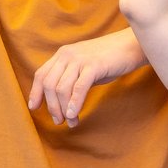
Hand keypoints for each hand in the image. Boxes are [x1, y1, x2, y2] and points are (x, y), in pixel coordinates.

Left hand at [27, 30, 146, 127]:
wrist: (133, 45)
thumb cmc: (111, 59)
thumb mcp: (85, 66)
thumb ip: (72, 79)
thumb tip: (62, 102)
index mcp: (63, 54)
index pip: (42, 75)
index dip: (35, 93)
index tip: (34, 108)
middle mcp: (67, 55)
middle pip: (50, 85)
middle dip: (52, 106)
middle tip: (59, 121)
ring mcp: (80, 59)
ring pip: (62, 88)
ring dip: (63, 109)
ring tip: (70, 121)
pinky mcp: (94, 65)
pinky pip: (79, 87)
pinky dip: (74, 103)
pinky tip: (74, 114)